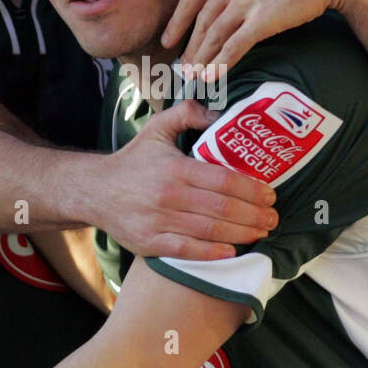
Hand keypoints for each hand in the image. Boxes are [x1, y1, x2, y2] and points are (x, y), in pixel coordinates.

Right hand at [97, 100, 277, 260]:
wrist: (94, 190)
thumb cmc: (133, 161)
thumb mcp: (156, 129)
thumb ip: (187, 114)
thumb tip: (217, 114)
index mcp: (175, 168)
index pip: (224, 179)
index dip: (252, 189)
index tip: (270, 194)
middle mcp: (168, 195)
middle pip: (223, 208)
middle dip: (254, 215)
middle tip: (272, 218)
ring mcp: (158, 221)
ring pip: (210, 230)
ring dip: (242, 234)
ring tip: (261, 233)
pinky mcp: (149, 243)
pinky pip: (187, 250)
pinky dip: (212, 253)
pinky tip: (231, 251)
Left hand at [163, 0, 367, 78]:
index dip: (176, 22)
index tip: (168, 40)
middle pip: (201, 22)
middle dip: (190, 48)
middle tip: (182, 68)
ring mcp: (244, 2)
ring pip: (214, 37)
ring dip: (202, 61)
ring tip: (194, 77)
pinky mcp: (261, 20)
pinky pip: (234, 47)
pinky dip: (220, 65)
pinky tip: (212, 78)